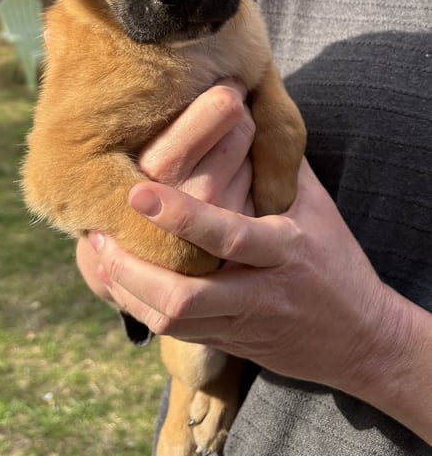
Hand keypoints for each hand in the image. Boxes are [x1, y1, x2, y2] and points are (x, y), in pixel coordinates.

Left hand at [80, 84, 431, 442]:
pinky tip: (113, 277)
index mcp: (286, 249)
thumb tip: (237, 110)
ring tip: (95, 253)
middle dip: (133, 271)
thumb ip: (273, 165)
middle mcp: (260, 292)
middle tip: (97, 236)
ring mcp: (241, 325)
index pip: (230, 235)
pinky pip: (172, 334)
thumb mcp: (314, 205)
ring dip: (125, 290)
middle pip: (186, 298)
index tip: (138, 191)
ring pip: (171, 322)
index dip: (182, 215)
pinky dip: (136, 305)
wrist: (361, 339)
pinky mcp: (227, 344)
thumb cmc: (334, 257)